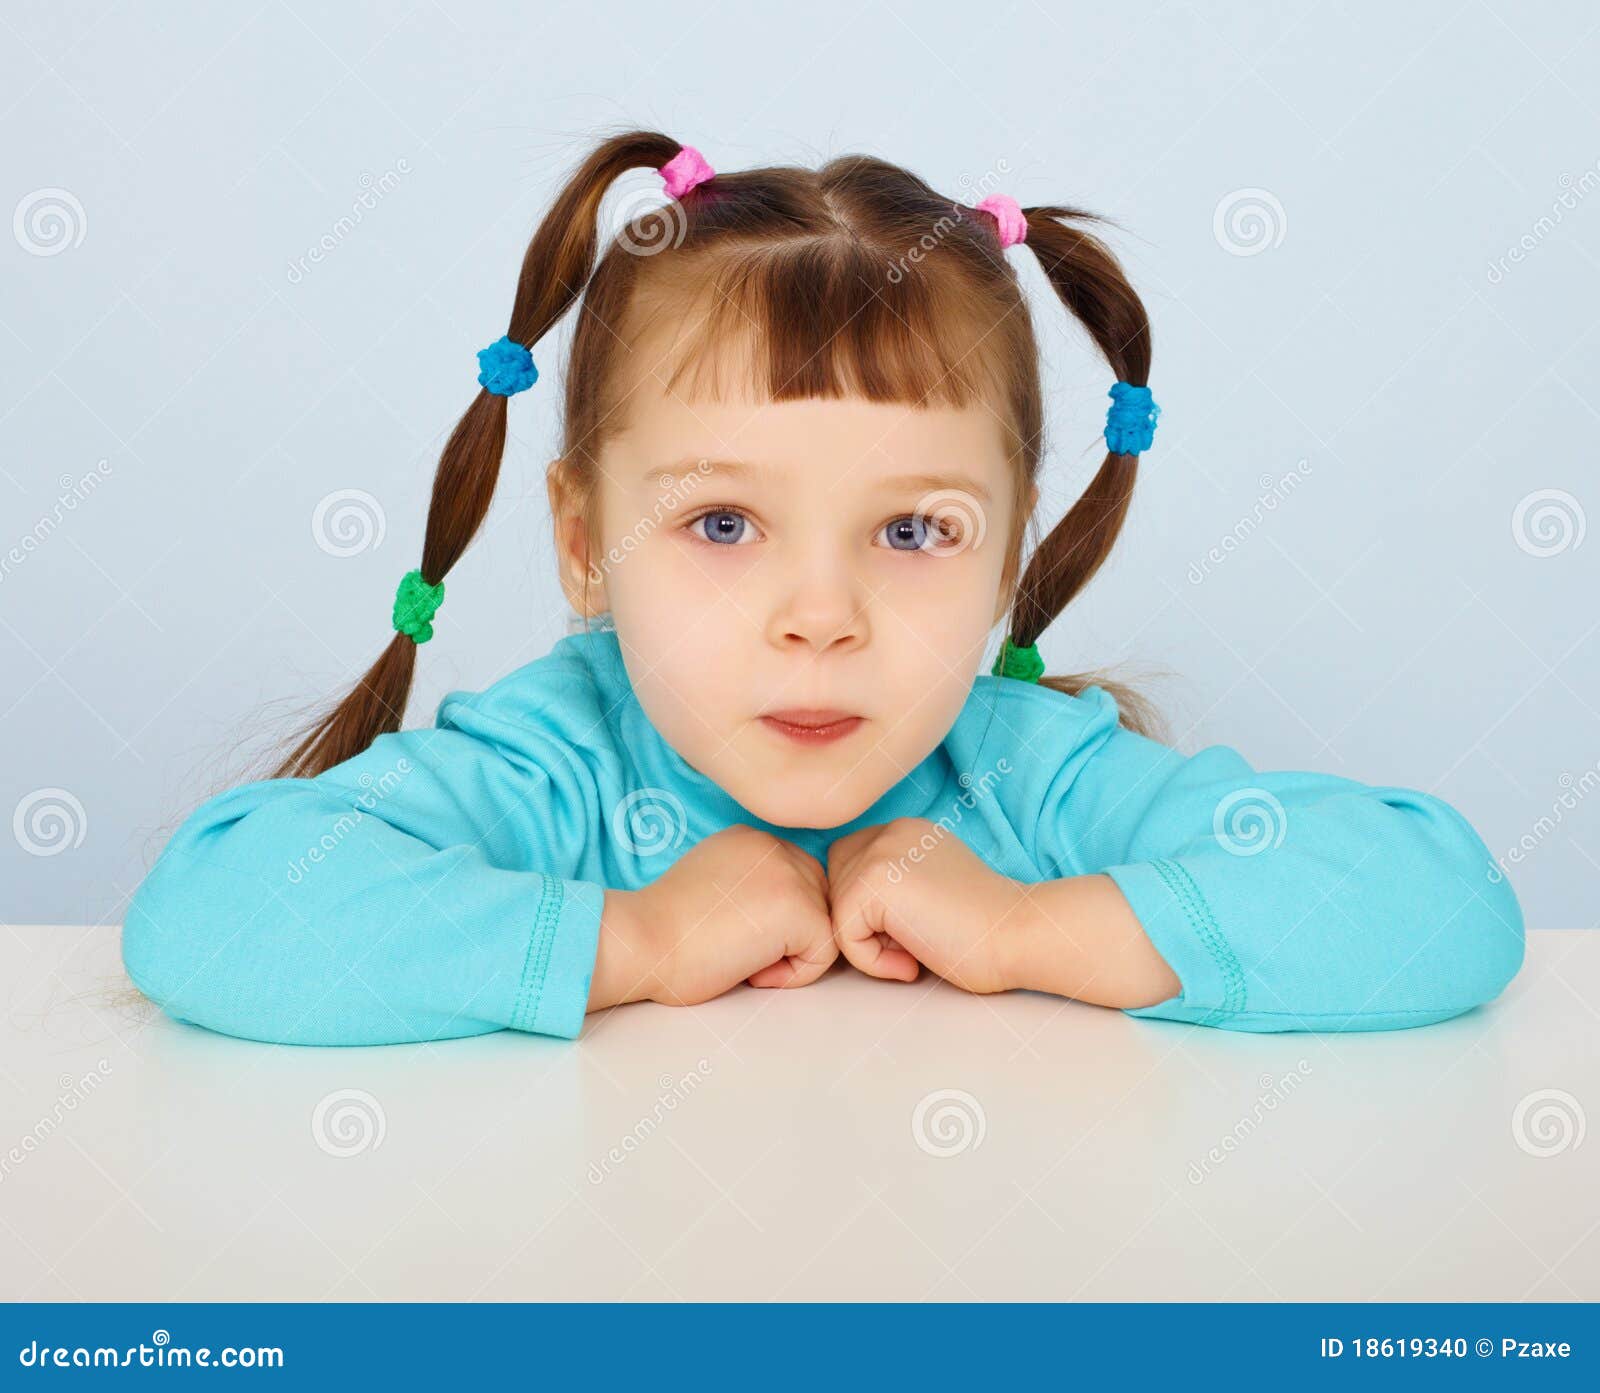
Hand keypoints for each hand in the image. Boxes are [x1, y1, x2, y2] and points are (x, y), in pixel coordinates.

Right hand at [590, 824, 837, 1009]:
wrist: (643, 941)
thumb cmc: (664, 931)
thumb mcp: (712, 885)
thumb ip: (748, 885)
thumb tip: (778, 914)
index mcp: (751, 839)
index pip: (795, 881)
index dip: (773, 921)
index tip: (732, 935)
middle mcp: (774, 846)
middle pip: (817, 899)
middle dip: (789, 934)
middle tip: (739, 950)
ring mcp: (790, 874)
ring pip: (823, 925)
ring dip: (790, 954)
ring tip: (744, 959)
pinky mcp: (800, 909)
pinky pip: (824, 953)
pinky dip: (793, 975)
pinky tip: (752, 971)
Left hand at [826, 817, 1029, 993]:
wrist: (1018, 935)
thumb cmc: (986, 930)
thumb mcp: (934, 890)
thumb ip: (896, 887)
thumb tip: (848, 910)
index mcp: (907, 831)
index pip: (851, 864)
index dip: (869, 907)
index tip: (914, 931)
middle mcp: (891, 831)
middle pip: (835, 881)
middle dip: (861, 920)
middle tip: (909, 944)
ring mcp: (880, 851)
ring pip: (837, 910)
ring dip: (867, 944)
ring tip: (913, 953)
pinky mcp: (874, 880)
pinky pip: (842, 934)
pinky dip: (871, 961)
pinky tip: (911, 963)